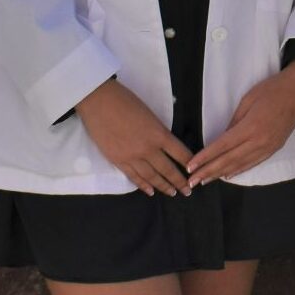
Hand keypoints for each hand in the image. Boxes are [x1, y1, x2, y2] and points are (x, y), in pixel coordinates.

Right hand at [73, 78, 192, 196]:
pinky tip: (150, 192)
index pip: (180, 153)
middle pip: (168, 169)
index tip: (196, 171)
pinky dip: (143, 185)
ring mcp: (132, 157)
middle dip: (180, 182)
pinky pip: (133, 177)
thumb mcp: (150, 114)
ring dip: (163, 186)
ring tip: (173, 193)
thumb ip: (158, 131)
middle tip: (188, 192)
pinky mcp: (117, 161)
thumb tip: (165, 143)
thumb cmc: (125, 100)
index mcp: (159, 134)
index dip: (189, 163)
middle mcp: (148, 149)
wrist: (98, 101)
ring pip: (151, 177)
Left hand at [188, 59, 294, 184]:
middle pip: (229, 160)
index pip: (222, 146)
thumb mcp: (247, 100)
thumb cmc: (271, 89)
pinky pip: (254, 163)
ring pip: (241, 165)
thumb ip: (234, 122)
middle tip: (192, 182)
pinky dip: (239, 170)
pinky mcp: (275, 148)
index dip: (205, 158)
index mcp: (250, 127)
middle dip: (209, 171)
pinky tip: (229, 175)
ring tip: (206, 180)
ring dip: (221, 174)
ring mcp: (269, 146)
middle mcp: (259, 141)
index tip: (191, 167)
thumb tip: (222, 138)